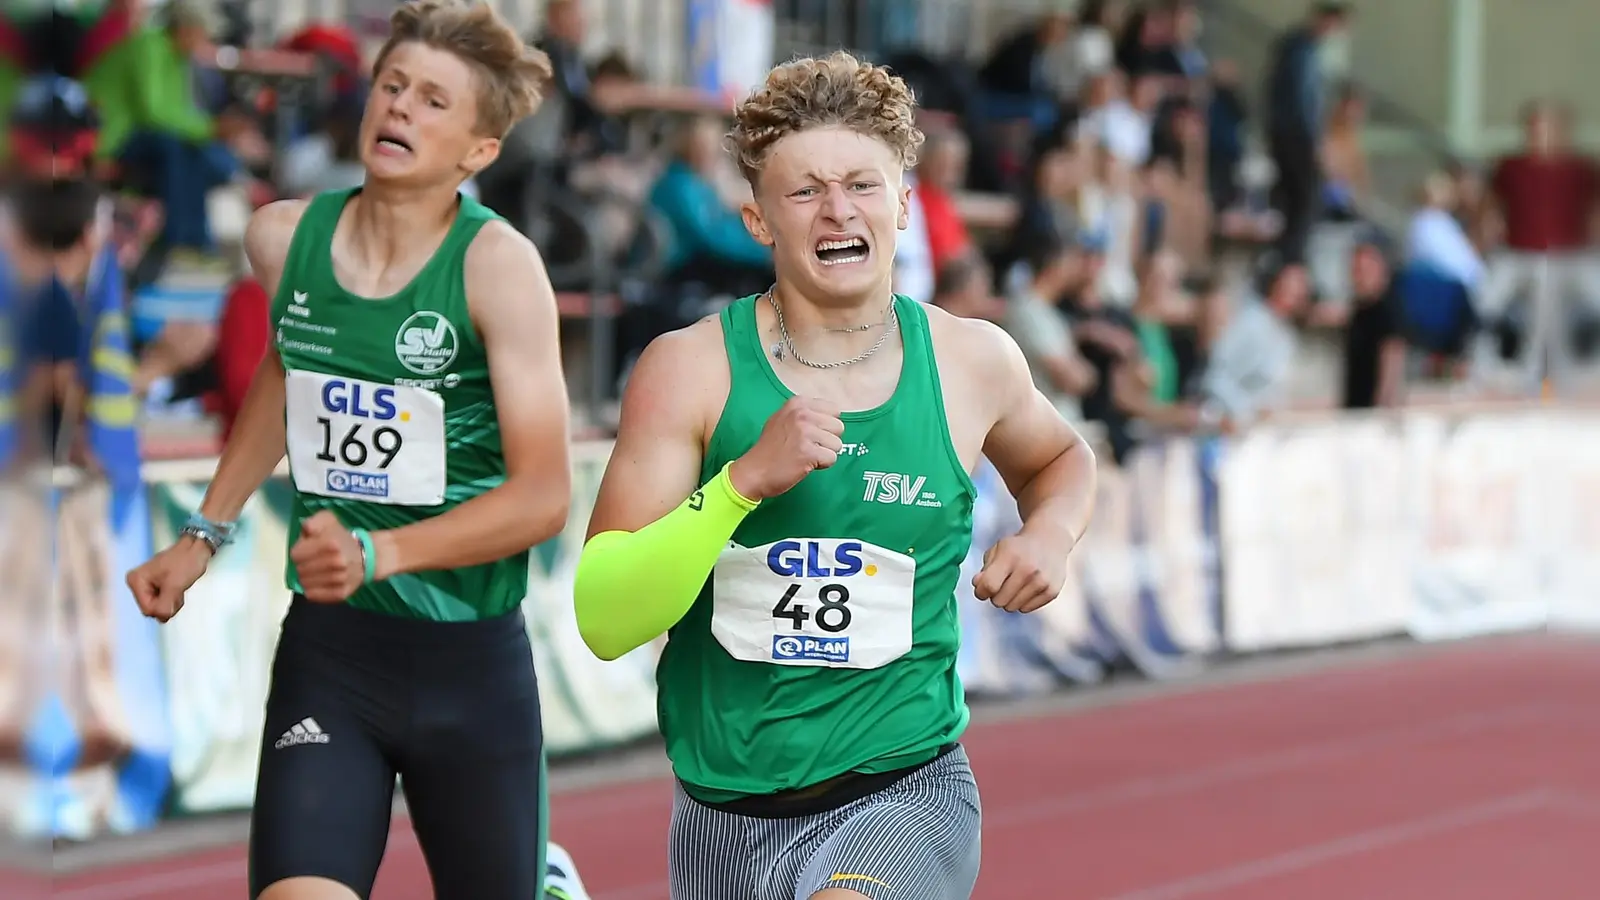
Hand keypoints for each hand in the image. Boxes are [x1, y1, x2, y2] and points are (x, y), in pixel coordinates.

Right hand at [127, 538, 212, 621]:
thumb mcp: (175, 585)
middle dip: (168, 604)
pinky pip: (163, 602)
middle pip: (152, 610)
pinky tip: (178, 588)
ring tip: (179, 587)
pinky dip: (173, 599)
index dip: (164, 607)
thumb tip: (161, 618)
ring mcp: (145, 585)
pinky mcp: (154, 587)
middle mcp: (136, 583)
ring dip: (172, 602)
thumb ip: (165, 604)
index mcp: (136, 581)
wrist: (196, 548)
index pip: (147, 609)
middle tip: (178, 590)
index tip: (175, 593)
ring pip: (158, 608)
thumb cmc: (186, 562)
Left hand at [289, 511, 365, 602]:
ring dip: (307, 577)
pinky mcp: (340, 594)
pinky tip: (319, 581)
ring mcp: (339, 580)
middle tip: (312, 561)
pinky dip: (312, 590)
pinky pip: (313, 596)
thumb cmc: (341, 538)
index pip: (296, 555)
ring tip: (316, 571)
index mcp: (331, 544)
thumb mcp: (328, 521)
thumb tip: (308, 529)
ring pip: (305, 584)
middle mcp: (336, 563)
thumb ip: (314, 521)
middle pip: (300, 570)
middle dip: (302, 565)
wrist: (367, 556)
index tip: (307, 550)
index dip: (299, 552)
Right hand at [727, 397, 844, 500]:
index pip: (834, 410)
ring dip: (824, 453)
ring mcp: (805, 432)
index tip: (809, 434)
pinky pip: (832, 458)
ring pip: (837, 444)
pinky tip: (805, 464)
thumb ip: (806, 413)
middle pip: (838, 427)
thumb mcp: (783, 418)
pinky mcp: (808, 452)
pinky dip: (821, 465)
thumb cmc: (770, 448)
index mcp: (798, 403)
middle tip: (807, 447)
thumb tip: (832, 416)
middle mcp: (802, 414)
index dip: (826, 426)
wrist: (754, 471)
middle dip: (827, 440)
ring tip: (805, 455)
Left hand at [972, 531, 1070, 612]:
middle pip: (998, 601)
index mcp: (1010, 556)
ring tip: (1015, 585)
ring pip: (1011, 608)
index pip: (989, 586)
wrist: (1050, 540)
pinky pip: (1026, 609)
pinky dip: (1022, 602)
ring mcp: (1042, 582)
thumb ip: (985, 569)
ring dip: (1008, 600)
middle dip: (995, 595)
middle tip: (1002, 584)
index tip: (982, 589)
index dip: (980, 591)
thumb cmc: (1018, 547)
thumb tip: (978, 585)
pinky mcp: (1052, 592)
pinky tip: (1027, 588)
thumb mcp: (998, 550)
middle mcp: (1028, 569)